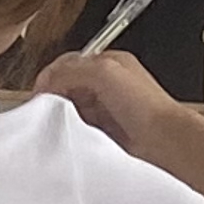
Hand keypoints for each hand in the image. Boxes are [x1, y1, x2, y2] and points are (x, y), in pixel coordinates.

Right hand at [36, 49, 196, 151]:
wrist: (163, 141)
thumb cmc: (145, 104)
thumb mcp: (104, 73)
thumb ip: (73, 70)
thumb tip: (48, 80)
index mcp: (109, 62)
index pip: (70, 62)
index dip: (52, 75)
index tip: (39, 91)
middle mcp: (108, 83)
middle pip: (69, 85)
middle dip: (56, 95)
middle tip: (46, 108)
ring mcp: (107, 108)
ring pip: (73, 107)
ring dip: (64, 114)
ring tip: (61, 122)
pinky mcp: (106, 130)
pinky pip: (80, 126)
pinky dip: (74, 129)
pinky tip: (74, 133)